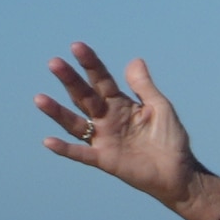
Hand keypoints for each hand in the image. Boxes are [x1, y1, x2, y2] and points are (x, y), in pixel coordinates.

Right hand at [34, 45, 209, 213]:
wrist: (179, 172)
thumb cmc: (170, 139)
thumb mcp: (160, 108)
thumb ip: (144, 87)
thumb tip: (134, 60)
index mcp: (119, 104)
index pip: (101, 80)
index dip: (90, 64)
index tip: (77, 47)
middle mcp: (106, 119)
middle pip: (84, 96)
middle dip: (70, 80)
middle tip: (54, 63)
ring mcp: (103, 138)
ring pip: (75, 123)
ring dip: (57, 112)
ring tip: (40, 98)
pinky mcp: (104, 159)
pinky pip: (82, 153)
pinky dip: (66, 149)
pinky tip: (49, 141)